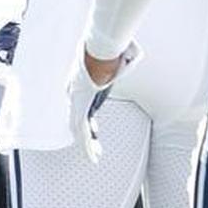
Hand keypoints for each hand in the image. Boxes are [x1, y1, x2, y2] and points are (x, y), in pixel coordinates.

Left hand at [66, 42, 141, 164]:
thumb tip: (132, 53)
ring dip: (87, 145)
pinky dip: (87, 147)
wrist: (99, 52)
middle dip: (87, 134)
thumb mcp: (115, 56)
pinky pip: (82, 134)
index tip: (95, 128)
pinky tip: (93, 157)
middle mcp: (75, 93)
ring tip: (94, 156)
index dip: (88, 119)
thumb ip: (123, 57)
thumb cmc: (109, 51)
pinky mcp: (79, 110)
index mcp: (81, 83)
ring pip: (79, 130)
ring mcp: (75, 102)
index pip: (83, 106)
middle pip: (78, 119)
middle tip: (94, 146)